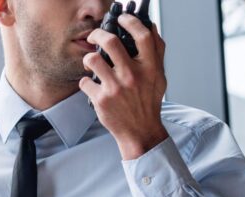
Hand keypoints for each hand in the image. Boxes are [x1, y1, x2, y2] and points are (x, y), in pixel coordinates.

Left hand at [79, 14, 168, 160]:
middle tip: (95, 35)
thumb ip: (157, 52)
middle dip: (98, 34)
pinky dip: (86, 82)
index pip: (142, 35)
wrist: (140, 131)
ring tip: (91, 62)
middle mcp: (133, 76)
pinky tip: (91, 86)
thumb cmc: (148, 102)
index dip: (130, 22)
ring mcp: (115, 88)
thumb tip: (151, 27)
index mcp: (149, 68)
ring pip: (93, 60)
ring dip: (88, 58)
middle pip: (111, 42)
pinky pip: (85, 82)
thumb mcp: (159, 76)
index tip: (122, 18)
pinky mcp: (101, 100)